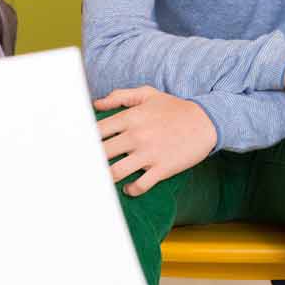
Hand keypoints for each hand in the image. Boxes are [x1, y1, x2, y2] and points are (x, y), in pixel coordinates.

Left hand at [93, 87, 216, 195]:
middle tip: (84, 169)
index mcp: (130, 117)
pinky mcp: (162, 168)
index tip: (77, 148)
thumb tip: (96, 104)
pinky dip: (130, 190)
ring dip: (106, 179)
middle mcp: (136, 135)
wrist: (207, 121)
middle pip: (101, 153)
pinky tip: (128, 188)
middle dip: (89, 162)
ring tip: (102, 181)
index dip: (83, 141)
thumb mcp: (148, 94)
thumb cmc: (175, 107)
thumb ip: (120, 96)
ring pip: (116, 172)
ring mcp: (149, 153)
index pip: (96, 131)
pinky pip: (140, 185)